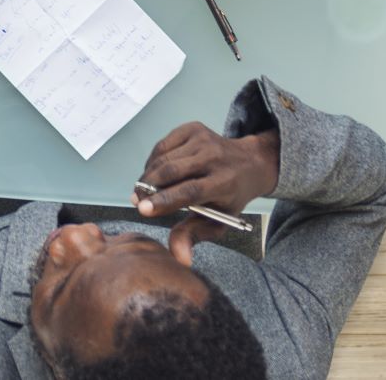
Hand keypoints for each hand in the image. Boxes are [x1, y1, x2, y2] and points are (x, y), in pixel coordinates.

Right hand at [135, 121, 280, 264]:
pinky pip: (162, 145)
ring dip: (148, 176)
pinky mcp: (192, 128)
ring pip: (163, 158)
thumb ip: (195, 236)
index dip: (164, 200)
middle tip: (136, 201)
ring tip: (144, 190)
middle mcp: (214, 156)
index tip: (142, 209)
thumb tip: (179, 258)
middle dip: (148, 187)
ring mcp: (203, 139)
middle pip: (172, 171)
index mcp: (224, 182)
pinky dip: (153, 161)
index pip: (190, 191)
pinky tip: (155, 173)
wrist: (249, 163)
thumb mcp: (219, 222)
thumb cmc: (229, 197)